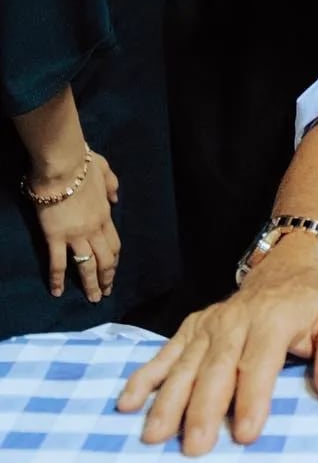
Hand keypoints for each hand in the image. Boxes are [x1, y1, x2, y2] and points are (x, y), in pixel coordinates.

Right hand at [33, 150, 119, 301]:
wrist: (63, 165)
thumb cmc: (83, 164)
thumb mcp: (105, 170)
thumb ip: (112, 185)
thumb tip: (116, 198)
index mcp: (105, 215)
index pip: (114, 243)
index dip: (114, 260)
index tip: (113, 270)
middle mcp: (94, 229)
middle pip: (105, 259)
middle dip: (107, 278)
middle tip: (105, 293)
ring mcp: (76, 235)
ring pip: (87, 266)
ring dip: (90, 284)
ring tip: (92, 299)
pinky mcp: (56, 237)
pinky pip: (58, 263)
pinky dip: (57, 279)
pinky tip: (57, 292)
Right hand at [116, 257, 317, 455]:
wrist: (286, 268)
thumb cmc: (312, 306)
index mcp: (273, 319)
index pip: (260, 362)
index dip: (252, 397)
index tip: (245, 433)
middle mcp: (235, 321)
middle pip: (217, 368)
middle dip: (204, 409)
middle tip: (195, 447)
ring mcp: (208, 325)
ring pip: (186, 365)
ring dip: (168, 401)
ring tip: (155, 436)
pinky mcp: (191, 328)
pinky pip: (164, 353)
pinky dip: (144, 377)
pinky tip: (126, 403)